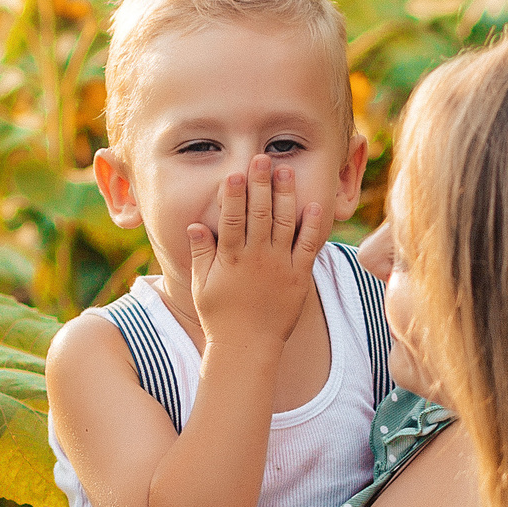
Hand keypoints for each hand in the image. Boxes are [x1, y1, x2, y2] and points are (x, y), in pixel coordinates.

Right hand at [187, 153, 326, 351]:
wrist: (248, 348)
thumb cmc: (220, 317)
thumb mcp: (201, 285)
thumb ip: (200, 253)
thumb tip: (195, 223)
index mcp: (230, 259)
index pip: (231, 219)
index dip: (233, 195)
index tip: (234, 173)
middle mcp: (256, 259)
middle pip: (259, 214)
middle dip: (260, 184)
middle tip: (262, 159)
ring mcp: (280, 267)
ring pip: (284, 223)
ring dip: (285, 195)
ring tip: (285, 170)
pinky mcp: (299, 277)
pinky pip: (307, 246)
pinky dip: (311, 225)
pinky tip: (313, 204)